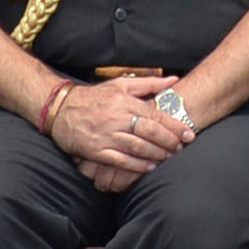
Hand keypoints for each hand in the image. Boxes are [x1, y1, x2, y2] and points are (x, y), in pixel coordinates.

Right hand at [46, 78, 189, 191]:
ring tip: (169, 157)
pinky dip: (136, 166)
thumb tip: (173, 80)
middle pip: (149, 132)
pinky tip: (149, 167)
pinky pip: (120, 160)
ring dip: (156, 154)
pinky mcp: (96, 151)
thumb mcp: (120, 84)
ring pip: (137, 147)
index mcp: (124, 101)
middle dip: (168, 142)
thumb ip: (148, 84)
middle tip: (181, 148)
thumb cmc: (94, 97)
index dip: (174, 126)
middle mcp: (116, 118)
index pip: (155, 115)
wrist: (60, 109)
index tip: (188, 134)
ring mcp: (105, 135)